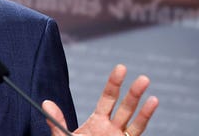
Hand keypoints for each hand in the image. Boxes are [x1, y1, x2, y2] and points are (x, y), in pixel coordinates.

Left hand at [43, 64, 158, 135]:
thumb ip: (58, 122)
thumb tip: (46, 103)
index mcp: (99, 121)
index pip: (108, 98)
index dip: (114, 83)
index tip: (121, 68)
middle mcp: (113, 128)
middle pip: (126, 107)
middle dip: (134, 93)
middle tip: (143, 78)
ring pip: (136, 123)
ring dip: (145, 111)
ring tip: (153, 98)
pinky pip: (137, 134)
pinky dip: (145, 121)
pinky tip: (151, 111)